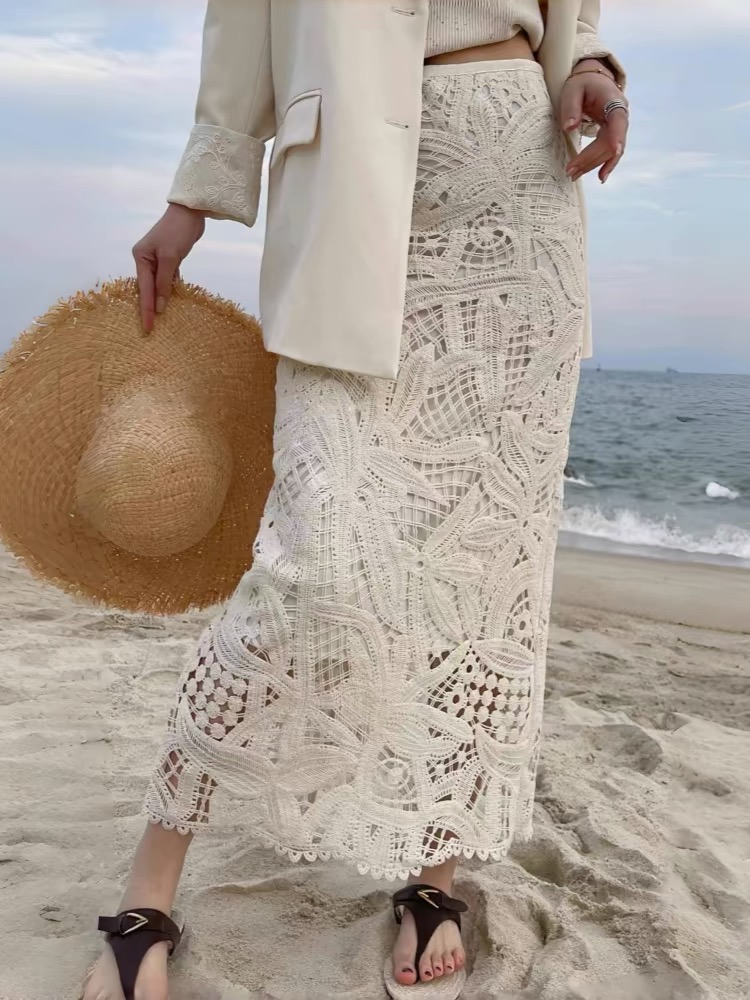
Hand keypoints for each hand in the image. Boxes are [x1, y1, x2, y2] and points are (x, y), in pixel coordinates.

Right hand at [132, 204, 205, 331]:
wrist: (191, 211)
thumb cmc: (177, 232)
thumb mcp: (170, 258)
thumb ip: (164, 283)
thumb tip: (159, 306)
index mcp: (140, 257)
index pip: (144, 289)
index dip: (146, 310)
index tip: (147, 328)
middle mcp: (145, 259)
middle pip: (147, 288)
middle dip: (150, 308)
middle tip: (150, 329)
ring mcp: (157, 259)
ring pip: (158, 285)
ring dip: (160, 300)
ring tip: (160, 320)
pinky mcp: (169, 259)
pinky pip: (167, 279)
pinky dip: (170, 289)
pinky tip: (171, 301)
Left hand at [560, 61, 628, 183]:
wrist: (593, 81)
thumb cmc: (582, 83)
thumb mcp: (573, 89)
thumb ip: (571, 107)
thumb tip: (569, 128)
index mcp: (613, 101)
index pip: (618, 119)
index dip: (618, 135)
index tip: (615, 149)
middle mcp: (620, 115)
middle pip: (610, 141)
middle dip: (591, 158)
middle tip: (570, 171)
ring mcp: (618, 126)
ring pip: (610, 150)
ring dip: (593, 164)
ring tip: (574, 175)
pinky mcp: (612, 134)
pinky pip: (611, 151)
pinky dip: (606, 164)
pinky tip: (600, 177)